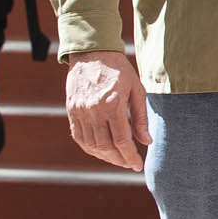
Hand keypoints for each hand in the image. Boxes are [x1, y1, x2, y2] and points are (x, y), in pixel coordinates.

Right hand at [65, 50, 149, 170]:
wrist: (92, 53)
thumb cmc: (119, 70)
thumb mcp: (137, 90)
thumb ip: (141, 118)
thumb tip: (146, 142)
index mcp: (112, 104)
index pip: (121, 140)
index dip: (130, 156)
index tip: (137, 165)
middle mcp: (93, 110)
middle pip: (105, 146)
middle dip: (118, 159)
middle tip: (129, 163)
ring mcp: (80, 111)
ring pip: (90, 144)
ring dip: (104, 156)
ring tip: (117, 159)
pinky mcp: (71, 110)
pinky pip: (79, 136)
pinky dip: (90, 148)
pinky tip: (101, 151)